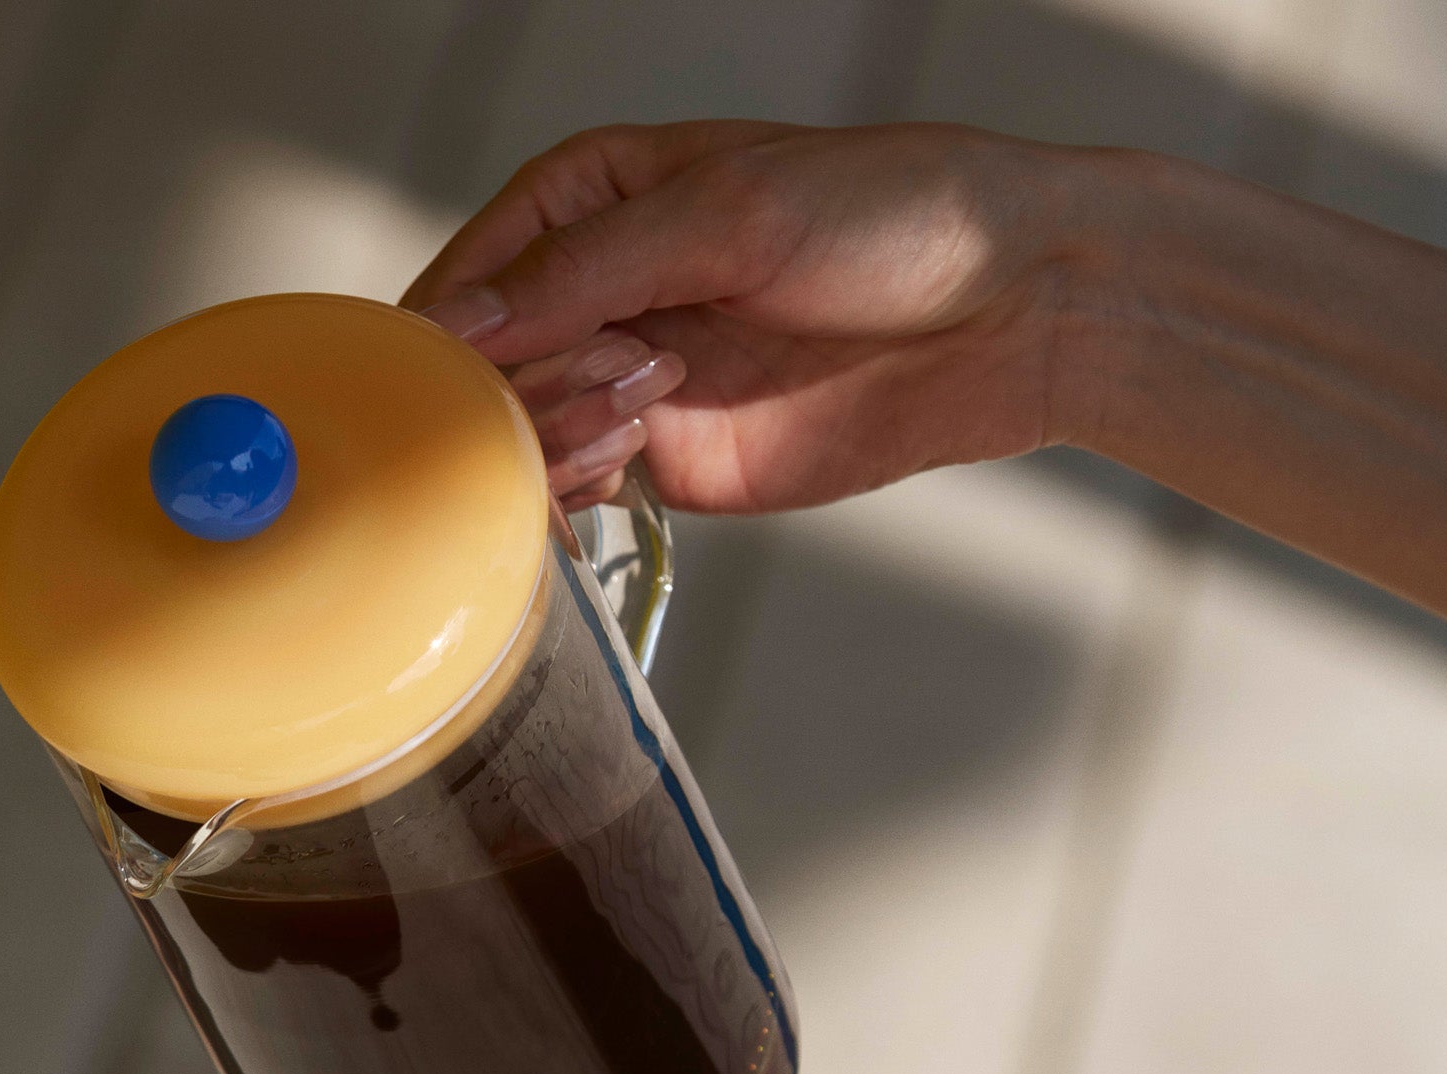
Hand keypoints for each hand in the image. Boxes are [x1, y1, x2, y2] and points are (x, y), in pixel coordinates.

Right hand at [403, 120, 1446, 613]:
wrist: (1009, 310)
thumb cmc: (891, 214)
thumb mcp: (727, 212)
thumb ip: (586, 272)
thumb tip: (458, 326)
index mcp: (584, 203)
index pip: (464, 278)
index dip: (440, 334)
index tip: (436, 379)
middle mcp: (589, 296)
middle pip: (476, 373)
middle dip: (501, 393)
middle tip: (585, 386)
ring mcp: (623, 384)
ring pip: (517, 440)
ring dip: (545, 441)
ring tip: (632, 411)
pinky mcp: (663, 462)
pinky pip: (574, 492)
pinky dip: (571, 496)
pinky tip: (614, 469)